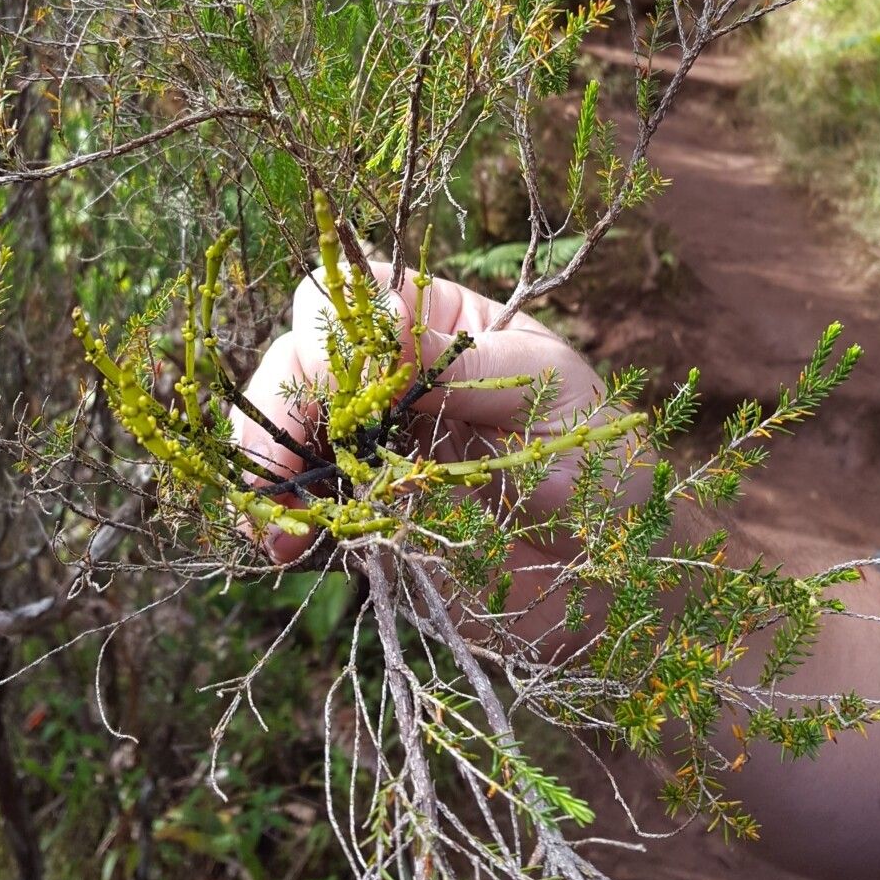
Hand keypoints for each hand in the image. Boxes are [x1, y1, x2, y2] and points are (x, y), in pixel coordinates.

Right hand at [231, 265, 606, 563]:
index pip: (353, 297)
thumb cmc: (603, 469)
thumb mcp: (549, 394)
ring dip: (263, 463)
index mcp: (440, 326)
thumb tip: (378, 316)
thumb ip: (465, 360)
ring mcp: (371, 441)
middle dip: (279, 408)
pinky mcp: (361, 507)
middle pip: (299, 359)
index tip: (338, 390)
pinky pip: (295, 494)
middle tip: (276, 469)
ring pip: (282, 426)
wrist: (616, 582)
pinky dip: (274, 513)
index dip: (326, 333)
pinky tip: (282, 541)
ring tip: (273, 521)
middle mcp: (393, 375)